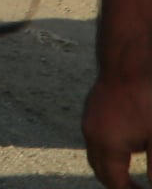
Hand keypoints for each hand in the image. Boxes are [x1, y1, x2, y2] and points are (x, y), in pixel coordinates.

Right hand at [83, 74, 151, 188]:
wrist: (129, 61)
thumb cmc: (147, 98)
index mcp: (106, 145)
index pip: (114, 182)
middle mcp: (92, 134)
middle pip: (100, 170)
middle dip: (117, 183)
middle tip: (136, 187)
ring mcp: (90, 118)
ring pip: (97, 153)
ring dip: (112, 166)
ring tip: (133, 170)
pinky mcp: (94, 107)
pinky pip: (97, 136)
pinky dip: (110, 148)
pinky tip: (129, 143)